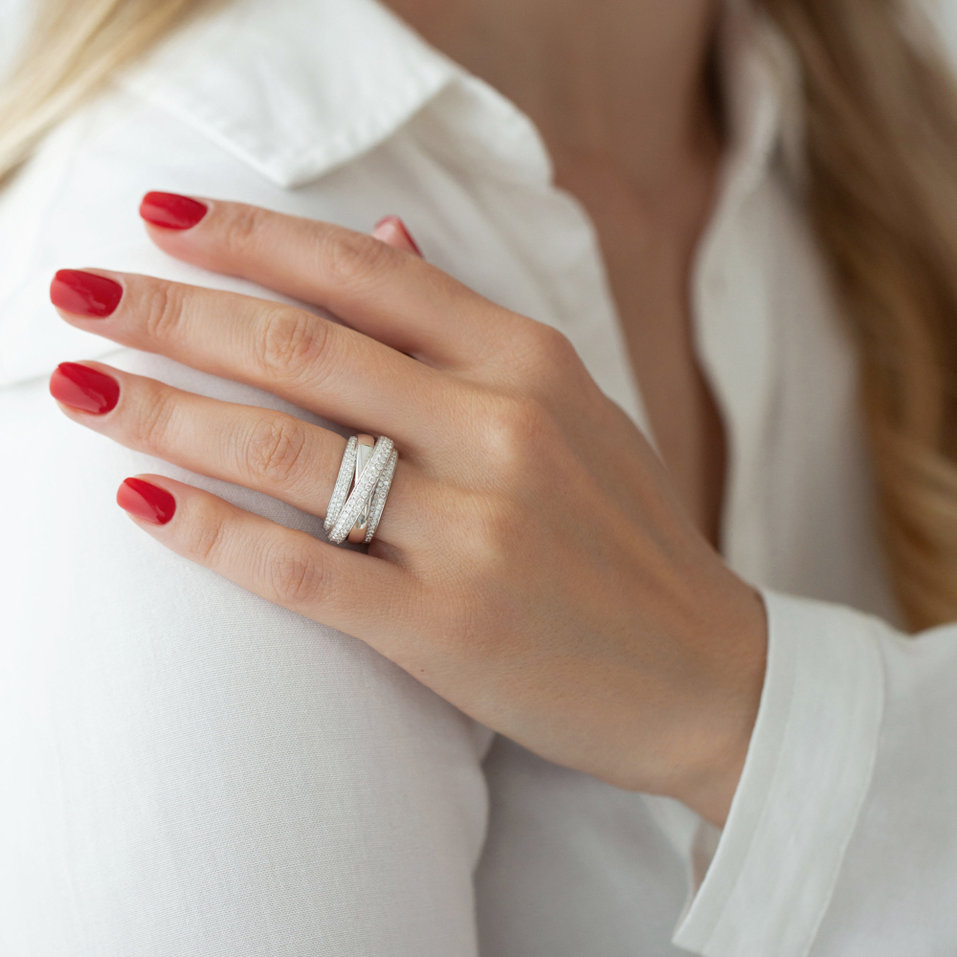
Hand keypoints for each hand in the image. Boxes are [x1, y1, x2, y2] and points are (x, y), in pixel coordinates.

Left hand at [48, 193, 766, 826]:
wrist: (706, 670)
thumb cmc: (627, 535)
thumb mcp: (572, 407)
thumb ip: (470, 326)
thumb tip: (380, 240)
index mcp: (531, 363)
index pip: (363, 273)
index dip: (251, 237)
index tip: (161, 218)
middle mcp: (503, 430)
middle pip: (303, 349)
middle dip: (173, 313)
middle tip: (77, 291)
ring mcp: (478, 532)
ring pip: (287, 452)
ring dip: (163, 411)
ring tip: (74, 383)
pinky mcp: (451, 630)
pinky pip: (305, 569)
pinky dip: (212, 533)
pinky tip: (139, 499)